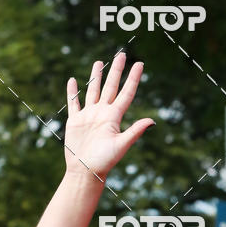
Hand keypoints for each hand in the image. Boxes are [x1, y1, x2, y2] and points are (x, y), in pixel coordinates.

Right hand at [64, 52, 153, 179]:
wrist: (85, 171)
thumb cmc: (104, 161)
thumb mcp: (121, 145)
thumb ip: (135, 131)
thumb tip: (152, 121)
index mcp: (114, 117)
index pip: (126, 93)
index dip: (133, 79)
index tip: (140, 64)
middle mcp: (102, 113)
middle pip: (110, 87)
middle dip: (116, 71)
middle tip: (121, 55)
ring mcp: (89, 116)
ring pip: (93, 91)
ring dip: (96, 77)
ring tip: (99, 62)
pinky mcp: (75, 120)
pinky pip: (74, 103)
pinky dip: (73, 92)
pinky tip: (74, 81)